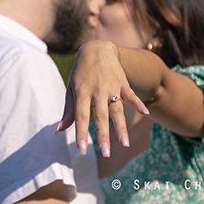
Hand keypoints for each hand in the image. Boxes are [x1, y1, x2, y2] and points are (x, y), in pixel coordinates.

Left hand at [56, 41, 147, 156]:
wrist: (96, 49)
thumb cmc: (81, 73)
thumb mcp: (72, 89)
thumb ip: (68, 111)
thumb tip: (59, 131)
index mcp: (82, 93)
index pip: (80, 117)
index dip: (81, 133)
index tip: (82, 150)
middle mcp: (97, 90)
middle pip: (100, 116)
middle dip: (103, 136)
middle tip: (105, 154)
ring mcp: (111, 86)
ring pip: (117, 110)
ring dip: (121, 127)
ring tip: (125, 144)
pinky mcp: (122, 82)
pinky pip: (131, 95)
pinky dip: (138, 103)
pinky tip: (145, 113)